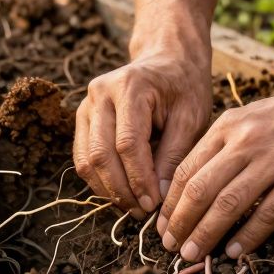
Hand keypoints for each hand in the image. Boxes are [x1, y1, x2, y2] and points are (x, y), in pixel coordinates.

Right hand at [73, 50, 211, 217]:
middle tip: (143, 213)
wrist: (167, 60)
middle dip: (121, 189)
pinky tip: (121, 193)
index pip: (127, 143)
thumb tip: (159, 198)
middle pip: (101, 153)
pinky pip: (83, 157)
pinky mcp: (82, 118)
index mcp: (130, 86)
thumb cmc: (184, 88)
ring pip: (86, 159)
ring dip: (108, 190)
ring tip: (133, 207)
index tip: (154, 204)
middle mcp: (100, 93)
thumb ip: (174, 155)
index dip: (139, 179)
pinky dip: (99, 180)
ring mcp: (86, 105)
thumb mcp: (191, 117)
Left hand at [157, 81, 273, 260]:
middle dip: (180, 222)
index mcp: (229, 126)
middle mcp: (246, 142)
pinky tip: (234, 252)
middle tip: (171, 246)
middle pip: (200, 188)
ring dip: (206, 234)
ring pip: (228, 204)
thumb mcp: (254, 118)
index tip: (162, 225)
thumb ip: (227, 144)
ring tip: (193, 255)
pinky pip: (267, 213)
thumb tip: (199, 181)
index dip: (170, 202)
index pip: (186, 169)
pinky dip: (247, 236)